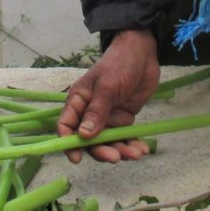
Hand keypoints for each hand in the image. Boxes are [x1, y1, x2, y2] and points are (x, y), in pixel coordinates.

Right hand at [57, 29, 159, 163]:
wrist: (142, 53)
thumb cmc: (119, 64)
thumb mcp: (107, 87)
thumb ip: (96, 112)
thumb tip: (84, 136)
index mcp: (79, 100)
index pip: (67, 125)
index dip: (69, 142)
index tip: (77, 157)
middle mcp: (89, 112)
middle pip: (89, 139)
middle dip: (101, 150)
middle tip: (116, 157)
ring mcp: (107, 117)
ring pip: (108, 141)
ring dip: (120, 150)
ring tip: (136, 154)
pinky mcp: (122, 119)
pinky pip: (124, 137)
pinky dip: (132, 145)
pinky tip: (142, 150)